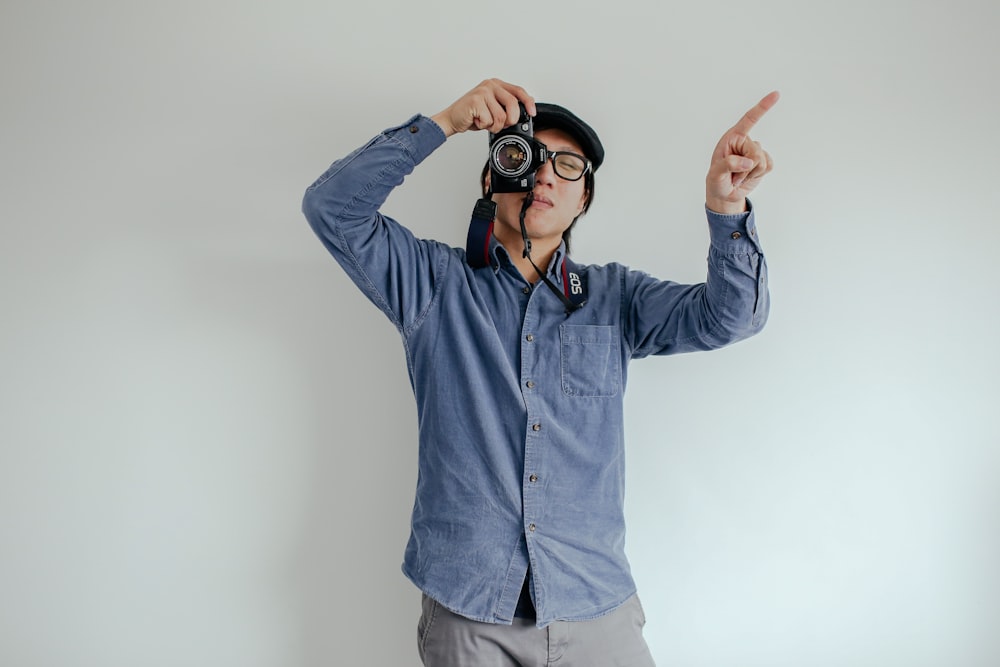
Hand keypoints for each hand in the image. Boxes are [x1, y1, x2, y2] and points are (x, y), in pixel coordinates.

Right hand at [431, 79, 535, 137]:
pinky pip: (489, 120)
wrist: (452, 119)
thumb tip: (524, 110)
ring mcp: (483, 92)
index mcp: (496, 84)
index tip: (532, 113)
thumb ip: (506, 105)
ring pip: (501, 116)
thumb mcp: (493, 108)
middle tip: (501, 124)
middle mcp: (490, 85)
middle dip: (510, 120)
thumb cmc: (472, 114)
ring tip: (485, 122)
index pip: (519, 91)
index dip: (528, 103)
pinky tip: (477, 121)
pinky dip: (484, 126)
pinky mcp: (476, 101)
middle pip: (513, 104)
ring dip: (495, 126)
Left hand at [706, 91, 779, 214]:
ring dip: (750, 174)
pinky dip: (757, 175)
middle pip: (756, 152)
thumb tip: (748, 161)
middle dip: (745, 168)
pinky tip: (747, 177)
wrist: (724, 194)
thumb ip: (728, 165)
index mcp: (732, 138)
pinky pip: (769, 166)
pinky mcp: (763, 161)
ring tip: (738, 176)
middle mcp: (744, 141)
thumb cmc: (717, 181)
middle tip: (733, 176)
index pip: (749, 120)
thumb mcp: (715, 175)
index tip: (776, 94)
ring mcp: (755, 151)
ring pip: (762, 161)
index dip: (762, 107)